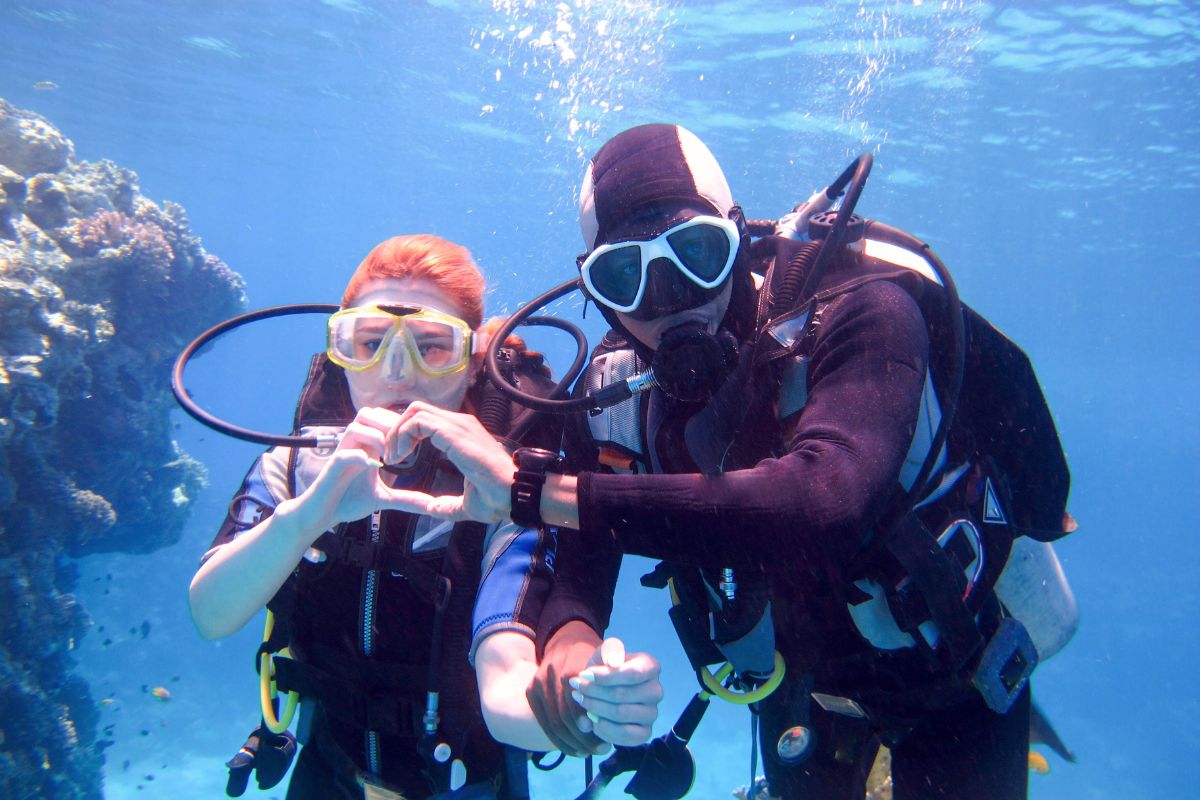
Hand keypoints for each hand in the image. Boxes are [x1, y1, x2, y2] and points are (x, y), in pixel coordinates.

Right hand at [291, 407, 418, 534]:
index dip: (399, 423)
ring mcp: (342, 454)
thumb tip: (431, 505)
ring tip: (389, 456)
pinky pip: (344, 454)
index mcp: (366, 446)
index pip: (381, 418)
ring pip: (355, 426)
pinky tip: (375, 466)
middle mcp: (353, 445)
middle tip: (404, 444)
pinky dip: (360, 457)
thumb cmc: (349, 501)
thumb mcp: (383, 499)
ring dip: (375, 436)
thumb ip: (406, 499)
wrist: (323, 515)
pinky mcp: (332, 468)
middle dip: (388, 424)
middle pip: (368, 414)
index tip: (415, 441)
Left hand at [382, 401, 514, 522]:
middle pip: (418, 410)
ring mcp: (457, 425)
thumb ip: (448, 505)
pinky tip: (401, 456)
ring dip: (398, 432)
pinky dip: (403, 435)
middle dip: (397, 429)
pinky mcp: (453, 432)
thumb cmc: (497, 497)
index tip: (398, 457)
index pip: (428, 419)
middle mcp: (460, 424)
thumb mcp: (466, 503)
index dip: (407, 434)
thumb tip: (434, 510)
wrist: (514, 493)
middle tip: (391, 455)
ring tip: (393, 457)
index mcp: (463, 435)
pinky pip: (419, 421)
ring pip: (416, 411)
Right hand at [527, 620, 608, 755]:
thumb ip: (613, 663)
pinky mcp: (531, 692)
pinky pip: (544, 723)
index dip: (591, 727)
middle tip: (601, 749)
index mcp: (570, 671)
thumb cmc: (592, 654)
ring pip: (553, 724)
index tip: (606, 741)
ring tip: (589, 751)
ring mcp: (538, 684)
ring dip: (572, 743)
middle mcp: (550, 677)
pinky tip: (574, 749)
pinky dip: (559, 741)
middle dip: (583, 739)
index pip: (579, 707)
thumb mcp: (607, 655)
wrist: (565, 640)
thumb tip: (616, 667)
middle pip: (565, 718)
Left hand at [570, 638, 661, 746]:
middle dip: (594, 692)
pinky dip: (604, 729)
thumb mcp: (605, 653)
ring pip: (620, 714)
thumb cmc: (605, 668)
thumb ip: (610, 650)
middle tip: (576, 687)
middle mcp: (656, 691)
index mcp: (650, 667)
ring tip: (582, 701)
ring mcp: (652, 713)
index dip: (605, 676)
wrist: (603, 688)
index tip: (584, 674)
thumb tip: (614, 660)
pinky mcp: (645, 733)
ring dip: (595, 708)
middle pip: (622, 695)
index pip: (631, 674)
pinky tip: (592, 720)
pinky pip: (625, 735)